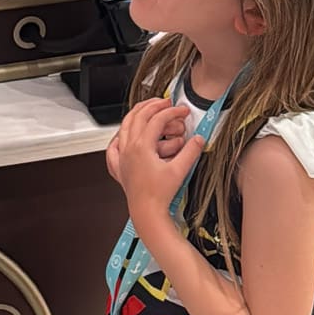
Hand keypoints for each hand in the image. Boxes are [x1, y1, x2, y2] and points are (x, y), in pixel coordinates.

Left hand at [107, 99, 204, 220]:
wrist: (146, 212)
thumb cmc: (159, 195)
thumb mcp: (179, 171)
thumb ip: (191, 152)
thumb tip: (199, 139)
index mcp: (141, 146)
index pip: (157, 119)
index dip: (172, 111)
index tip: (182, 111)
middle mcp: (129, 148)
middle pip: (139, 116)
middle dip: (153, 105)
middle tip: (166, 102)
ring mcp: (123, 155)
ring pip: (125, 125)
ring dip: (137, 114)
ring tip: (147, 109)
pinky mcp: (120, 165)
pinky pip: (114, 146)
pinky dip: (119, 136)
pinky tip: (123, 135)